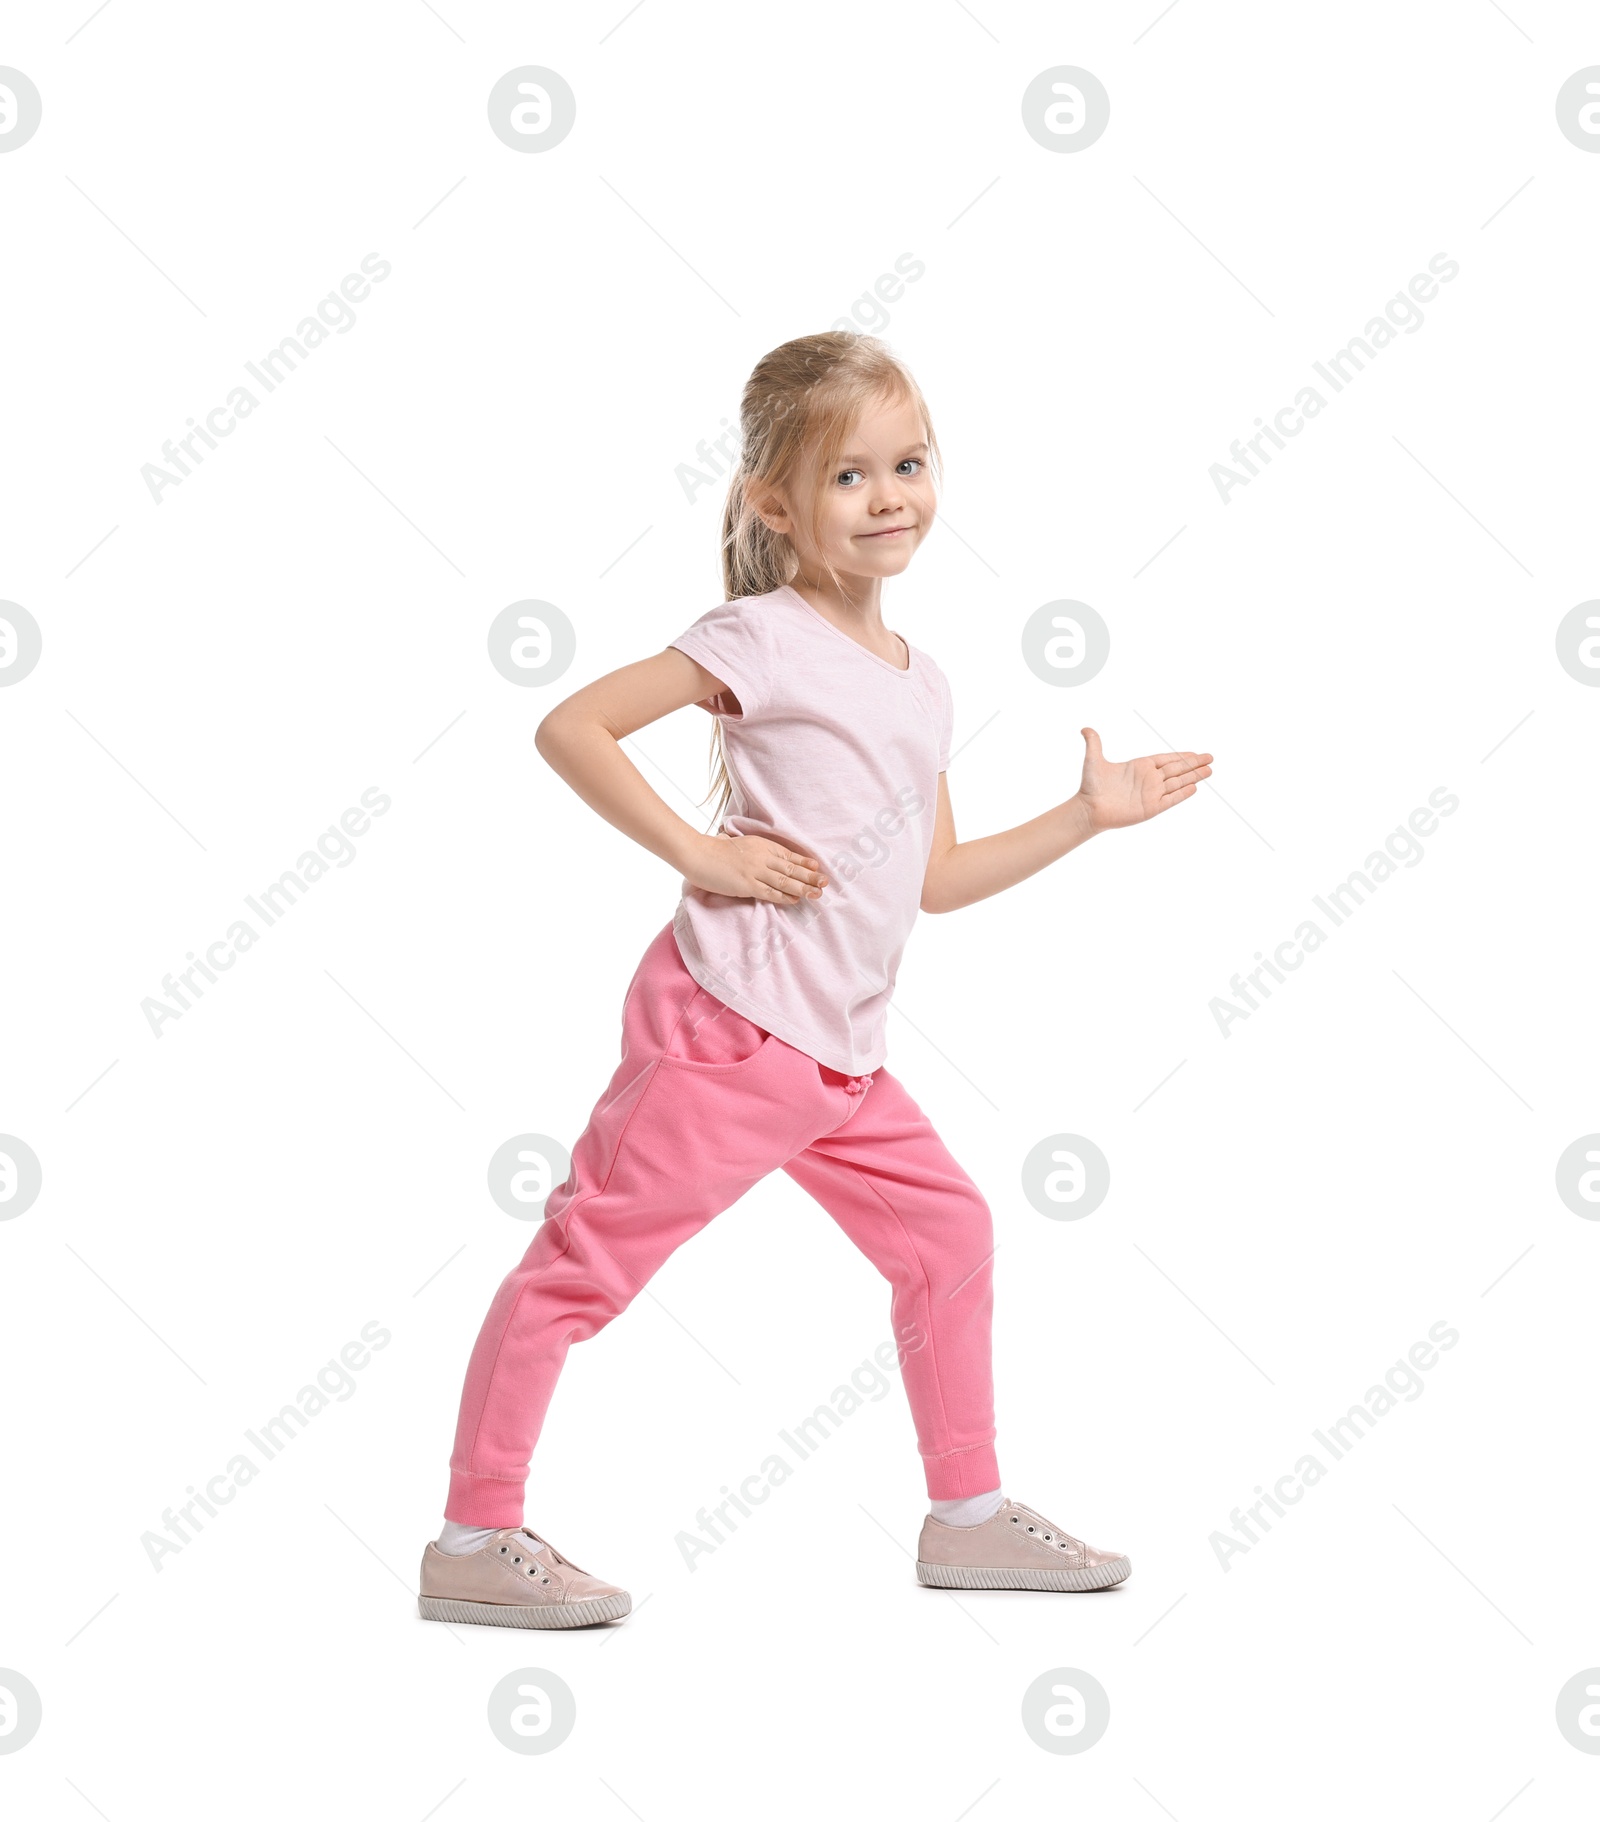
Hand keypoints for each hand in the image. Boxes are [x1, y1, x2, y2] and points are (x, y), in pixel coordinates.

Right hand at [683, 832, 828, 903]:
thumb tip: (762, 858)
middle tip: (825, 883)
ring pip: (785, 880)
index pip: (788, 855)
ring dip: (803, 888)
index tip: (817, 867)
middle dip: (810, 876)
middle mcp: (762, 857)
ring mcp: (755, 871)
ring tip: (817, 894)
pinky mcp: (747, 884)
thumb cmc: (714, 849)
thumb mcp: (739, 844)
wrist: (698, 853)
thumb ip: (753, 851)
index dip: (804, 862)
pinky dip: (784, 896)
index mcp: (761, 845)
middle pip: (791, 868)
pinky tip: (794, 900)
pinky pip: (770, 892)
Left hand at [1075, 726, 1213, 834]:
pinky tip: (1195, 788)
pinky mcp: (1151, 808)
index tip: (1196, 753)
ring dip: (1193, 777)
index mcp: (1139, 766)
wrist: (1088, 808)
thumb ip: (1094, 743)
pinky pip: (1171, 800)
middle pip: (1176, 769)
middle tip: (1211, 758)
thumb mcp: (1093, 760)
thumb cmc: (1090, 786)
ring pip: (1177, 783)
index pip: (1166, 759)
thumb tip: (1085, 729)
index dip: (1181, 756)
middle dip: (1194, 764)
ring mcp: (1151, 794)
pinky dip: (1182, 794)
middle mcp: (1148, 779)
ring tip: (1209, 771)